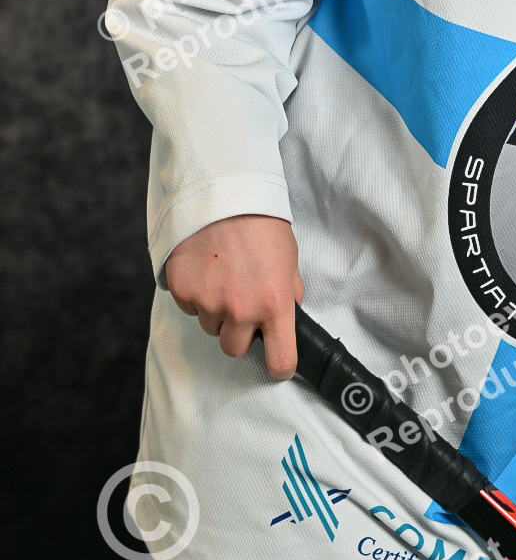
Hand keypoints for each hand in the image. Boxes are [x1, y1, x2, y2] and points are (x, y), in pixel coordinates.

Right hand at [165, 215, 302, 380]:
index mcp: (276, 304)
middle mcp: (242, 310)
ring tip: (224, 275)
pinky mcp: (183, 291)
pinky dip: (196, 294)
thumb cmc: (262, 224)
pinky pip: (190, 307)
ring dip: (217, 311)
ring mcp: (209, 302)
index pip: (281, 360)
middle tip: (242, 303)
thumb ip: (288, 294)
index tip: (277, 361)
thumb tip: (288, 316)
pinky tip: (206, 268)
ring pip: (211, 327)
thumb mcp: (289, 261)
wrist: (224, 194)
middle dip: (239, 332)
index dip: (280, 365)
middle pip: (235, 349)